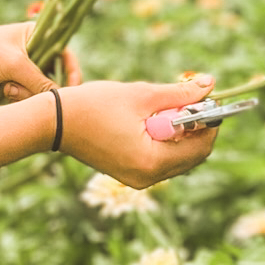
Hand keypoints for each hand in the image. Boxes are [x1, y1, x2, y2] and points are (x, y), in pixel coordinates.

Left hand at [0, 22, 81, 98]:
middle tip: (34, 94)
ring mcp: (20, 67)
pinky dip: (18, 97)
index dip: (72, 71)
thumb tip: (60, 100)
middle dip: (44, 87)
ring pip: (38, 89)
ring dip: (28, 93)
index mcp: (36, 34)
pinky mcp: (11, 82)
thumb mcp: (14, 64)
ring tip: (9, 89)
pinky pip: (25, 95)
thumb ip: (40, 81)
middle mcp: (31, 50)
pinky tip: (3, 93)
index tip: (74, 89)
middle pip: (53, 74)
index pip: (64, 52)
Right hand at [57, 74, 217, 188]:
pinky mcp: (129, 174)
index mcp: (153, 162)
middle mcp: (148, 178)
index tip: (206, 96)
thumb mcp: (142, 94)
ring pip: (178, 157)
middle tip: (186, 98)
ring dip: (180, 132)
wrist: (54, 122)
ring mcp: (138, 179)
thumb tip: (210, 85)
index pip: (201, 146)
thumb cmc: (95, 105)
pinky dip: (164, 139)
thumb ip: (179, 92)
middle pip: (193, 155)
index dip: (210, 120)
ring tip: (164, 105)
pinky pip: (160, 159)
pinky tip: (151, 117)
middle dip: (196, 126)